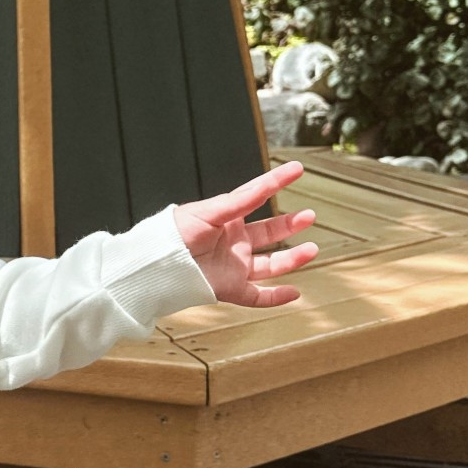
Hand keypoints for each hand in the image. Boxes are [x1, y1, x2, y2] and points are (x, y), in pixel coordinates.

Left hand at [173, 160, 318, 308]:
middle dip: (289, 225)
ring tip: (312, 249)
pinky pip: (258, 296)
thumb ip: (238, 202)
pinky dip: (276, 297)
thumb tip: (263, 186)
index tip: (297, 169)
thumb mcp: (208, 212)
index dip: (276, 182)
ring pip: (270, 265)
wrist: (154, 264)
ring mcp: (233, 265)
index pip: (256, 196)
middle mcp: (232, 242)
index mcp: (225, 218)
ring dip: (292, 259)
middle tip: (309, 215)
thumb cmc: (172, 234)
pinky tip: (295, 293)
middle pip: (268, 233)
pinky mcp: (230, 288)